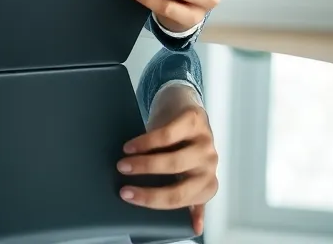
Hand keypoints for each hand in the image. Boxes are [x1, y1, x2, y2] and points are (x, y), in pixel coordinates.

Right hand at [117, 85, 217, 234]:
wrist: (183, 105)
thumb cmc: (181, 143)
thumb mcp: (185, 172)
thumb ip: (188, 197)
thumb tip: (195, 228)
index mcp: (206, 184)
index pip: (180, 202)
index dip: (152, 202)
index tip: (127, 197)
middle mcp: (209, 166)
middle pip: (180, 189)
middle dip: (149, 192)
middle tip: (124, 188)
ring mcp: (205, 143)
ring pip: (174, 162)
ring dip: (144, 165)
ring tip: (123, 164)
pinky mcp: (194, 120)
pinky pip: (168, 136)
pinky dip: (146, 142)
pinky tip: (131, 146)